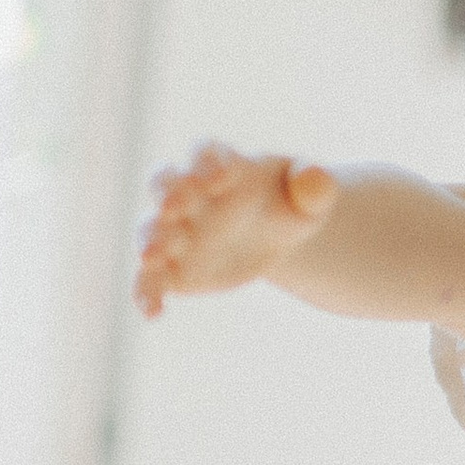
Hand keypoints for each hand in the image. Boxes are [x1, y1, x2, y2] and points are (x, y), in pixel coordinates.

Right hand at [134, 141, 336, 316]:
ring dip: (148, 240)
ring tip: (153, 256)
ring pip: (148, 229)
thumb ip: (316, 184)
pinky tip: (154, 312)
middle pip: (163, 181)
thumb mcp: (312, 194)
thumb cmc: (290, 205)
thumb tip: (318, 176)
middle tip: (174, 207)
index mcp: (223, 166)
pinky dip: (145, 294)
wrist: (275, 240)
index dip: (208, 161)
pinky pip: (149, 279)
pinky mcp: (170, 268)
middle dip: (167, 192)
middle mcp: (189, 194)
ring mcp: (175, 230)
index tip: (223, 177)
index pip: (205, 152)